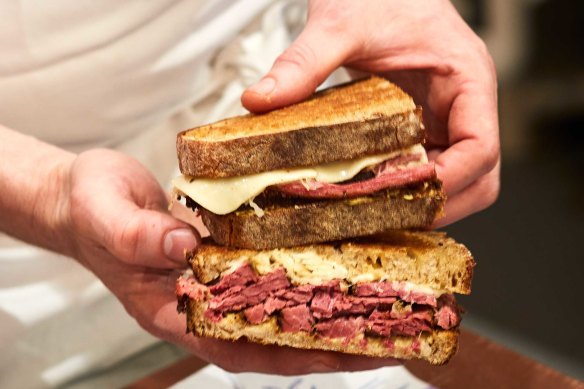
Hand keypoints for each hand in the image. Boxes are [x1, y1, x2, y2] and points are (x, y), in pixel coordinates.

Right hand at [60, 149, 395, 373]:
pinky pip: (266, 271)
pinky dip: (299, 273)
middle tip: (382, 336)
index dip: (291, 355)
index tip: (344, 353)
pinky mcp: (220, 255)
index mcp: (171, 309)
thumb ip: (138, 234)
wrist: (82, 194)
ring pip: (273, 306)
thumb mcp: (105, 213)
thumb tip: (185, 247)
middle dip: (324, 341)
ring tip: (373, 307)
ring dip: (320, 310)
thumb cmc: (89, 207)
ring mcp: (212, 280)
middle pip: (269, 335)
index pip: (238, 346)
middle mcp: (199, 302)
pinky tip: (331, 262)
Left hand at [242, 0, 499, 225]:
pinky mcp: (425, 129)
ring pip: (458, 182)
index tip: (405, 194)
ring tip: (375, 209)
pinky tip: (371, 193)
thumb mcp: (341, 24)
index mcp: (467, 79)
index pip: (481, 148)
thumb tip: (260, 100)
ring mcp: (446, 121)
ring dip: (422, 202)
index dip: (450, 182)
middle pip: (479, 178)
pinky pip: (429, 171)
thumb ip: (303, 62)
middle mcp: (464, 106)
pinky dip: (407, 189)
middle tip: (388, 215)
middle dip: (439, 203)